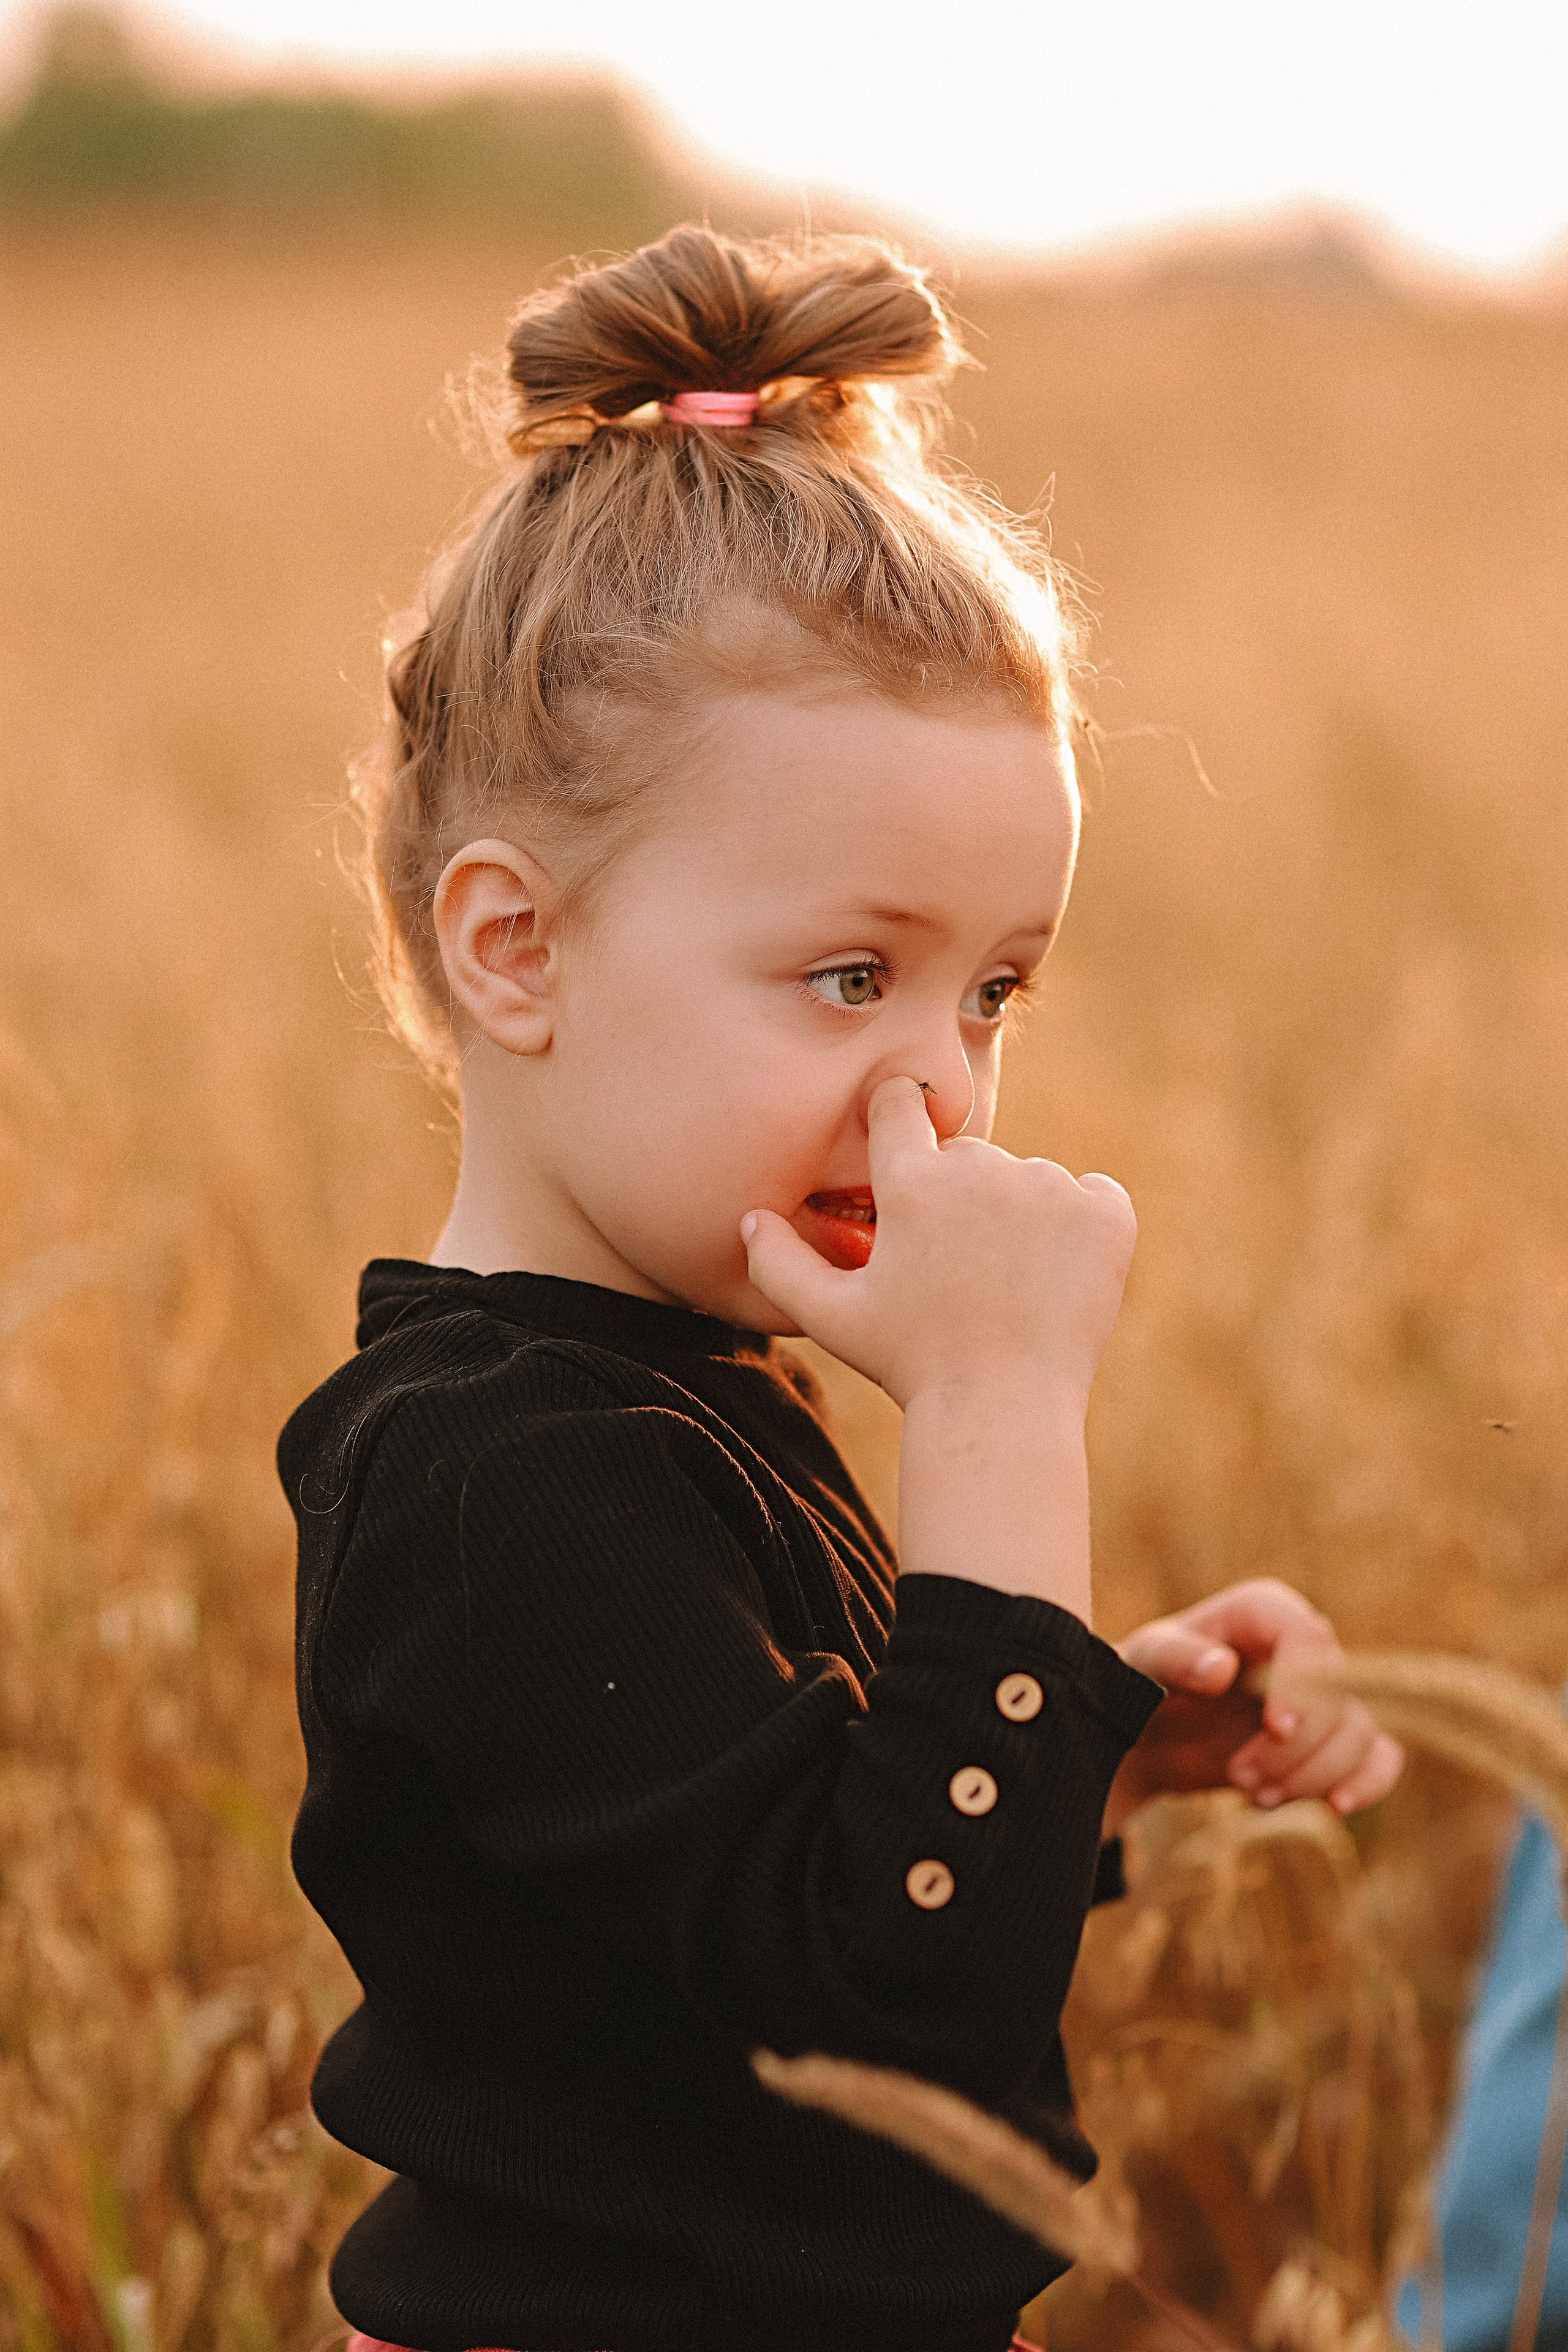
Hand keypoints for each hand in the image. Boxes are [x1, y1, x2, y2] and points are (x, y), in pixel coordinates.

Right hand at [740, 1075, 1135, 1411]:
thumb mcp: (830, 1319)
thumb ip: (778, 1262)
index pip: (900, 1102)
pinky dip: (1081, 1228)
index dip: (898, 1119)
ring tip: (1007, 1287)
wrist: (1001, 1411)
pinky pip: (1093, 1197)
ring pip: (1028, 1181)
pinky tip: (1057, 1278)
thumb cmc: (909, 1364)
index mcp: (910, 1180)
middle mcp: (980, 1168)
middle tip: (958, 1272)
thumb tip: (750, 1218)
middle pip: (966, 1157)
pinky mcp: (1104, 1213)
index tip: (906, 1145)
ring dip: (1019, 1218)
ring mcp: (1048, 1187)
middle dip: (960, 1199)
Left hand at [1104, 1577, 1402, 1833]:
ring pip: (1360, 1734)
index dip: (1303, 1685)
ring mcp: (1324, 1696)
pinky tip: (1333, 1806)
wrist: (1151, 1734)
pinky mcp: (1332, 1740)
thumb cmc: (1144, 1682)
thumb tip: (1221, 1668)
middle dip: (1294, 1750)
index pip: (1307, 1634)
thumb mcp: (1143, 1664)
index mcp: (1261, 1612)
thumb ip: (1174, 1659)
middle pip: (1337, 1696)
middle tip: (1240, 1776)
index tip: (1275, 1729)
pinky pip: (1380, 1758)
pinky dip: (1367, 1783)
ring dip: (1313, 1777)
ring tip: (1255, 1795)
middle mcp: (1303, 1648)